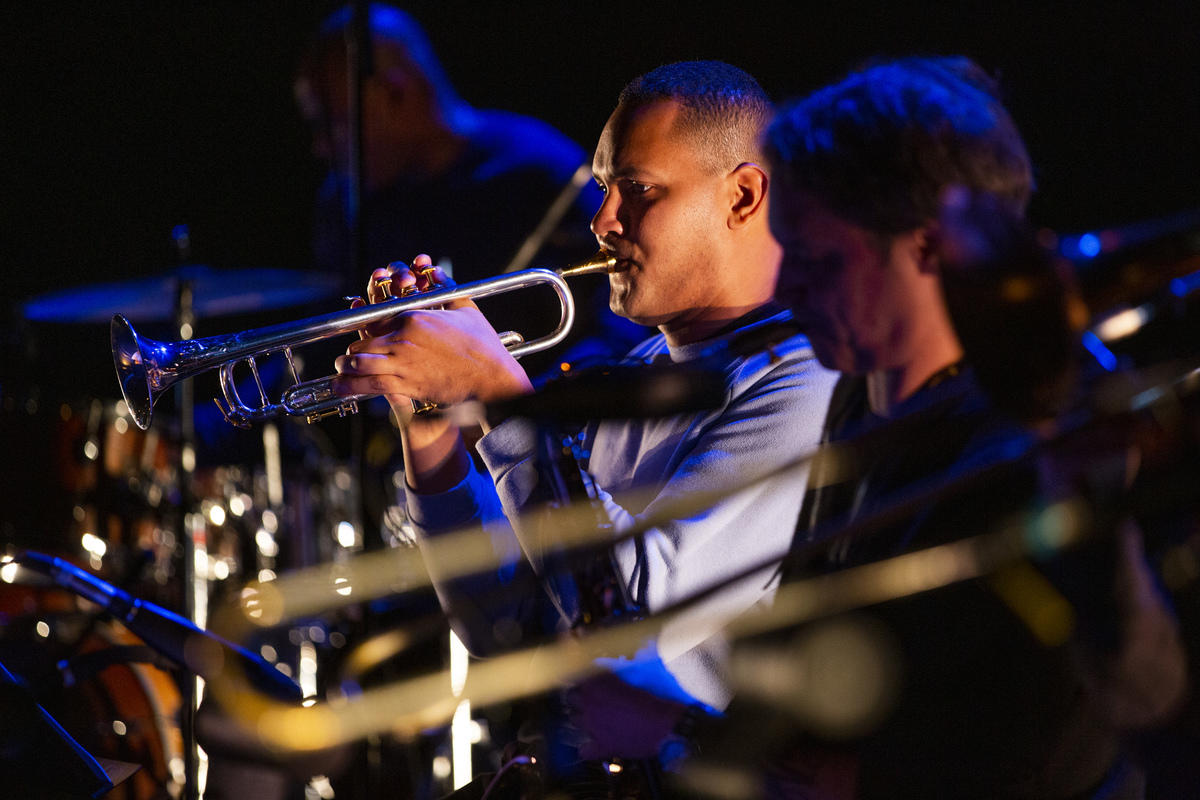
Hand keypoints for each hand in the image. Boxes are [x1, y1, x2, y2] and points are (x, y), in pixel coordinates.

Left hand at [333, 254, 533, 408]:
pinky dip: (351, 385)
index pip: (375, 317)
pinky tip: (341, 386)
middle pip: (364, 340)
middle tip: (349, 355)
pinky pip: (371, 384)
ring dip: (347, 366)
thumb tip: (434, 272)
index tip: (363, 332)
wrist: (491, 378)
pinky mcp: (407, 385)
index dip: (364, 325)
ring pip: (360, 362)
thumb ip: (445, 287)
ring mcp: (403, 362)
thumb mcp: (465, 308)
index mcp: (414, 317)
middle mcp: (403, 339)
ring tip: (341, 369)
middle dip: (353, 349)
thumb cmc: (482, 345)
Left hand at [564, 645, 707, 760]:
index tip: (586, 677)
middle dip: (579, 696)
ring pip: (574, 720)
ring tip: (594, 717)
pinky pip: (584, 750)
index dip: (580, 676)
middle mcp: (590, 705)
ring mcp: (592, 727)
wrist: (665, 726)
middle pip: (571, 697)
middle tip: (591, 697)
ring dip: (582, 717)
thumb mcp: (631, 679)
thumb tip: (607, 665)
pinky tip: (595, 744)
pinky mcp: (601, 747)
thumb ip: (613, 674)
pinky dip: (588, 747)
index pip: (576, 675)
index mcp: (597, 684)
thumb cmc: (653, 699)